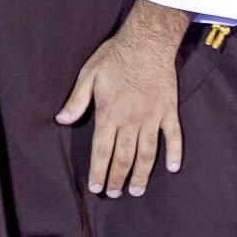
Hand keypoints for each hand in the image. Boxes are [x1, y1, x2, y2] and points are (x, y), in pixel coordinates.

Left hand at [55, 0, 188, 197]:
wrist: (148, 41)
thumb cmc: (115, 56)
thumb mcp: (89, 74)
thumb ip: (76, 100)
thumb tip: (61, 121)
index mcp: (110, 113)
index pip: (102, 150)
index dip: (98, 171)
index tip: (96, 187)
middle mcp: (132, 120)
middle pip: (124, 157)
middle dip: (118, 178)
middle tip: (114, 194)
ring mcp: (153, 117)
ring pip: (147, 153)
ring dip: (142, 174)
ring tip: (136, 190)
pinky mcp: (169, 110)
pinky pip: (174, 136)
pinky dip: (175, 153)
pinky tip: (172, 168)